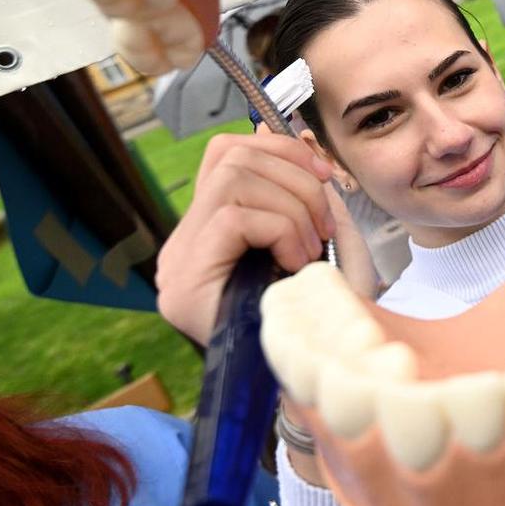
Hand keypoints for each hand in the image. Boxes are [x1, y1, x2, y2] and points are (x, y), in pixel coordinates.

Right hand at [155, 131, 350, 344]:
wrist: (314, 375)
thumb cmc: (320, 310)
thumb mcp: (316, 234)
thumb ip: (296, 187)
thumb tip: (277, 130)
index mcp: (211, 228)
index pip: (225, 153)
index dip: (278, 148)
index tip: (322, 172)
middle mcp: (184, 242)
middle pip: (232, 159)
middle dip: (296, 179)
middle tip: (324, 225)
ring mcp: (179, 261)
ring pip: (233, 180)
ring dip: (292, 207)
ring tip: (310, 249)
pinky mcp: (185, 280)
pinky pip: (234, 218)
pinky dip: (279, 230)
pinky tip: (296, 263)